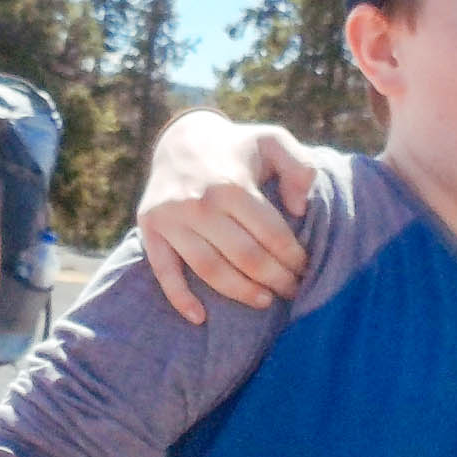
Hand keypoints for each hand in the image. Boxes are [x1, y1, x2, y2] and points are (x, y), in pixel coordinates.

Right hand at [137, 116, 317, 323]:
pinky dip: (180, 298)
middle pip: (245, 257)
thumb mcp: (273, 140)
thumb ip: (298, 165)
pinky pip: (164, 271)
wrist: (181, 139)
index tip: (305, 268)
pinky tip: (200, 317)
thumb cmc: (237, 147)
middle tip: (292, 289)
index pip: (271, 235)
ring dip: (241, 293)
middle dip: (275, 279)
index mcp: (232, 184)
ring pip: (210, 270)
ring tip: (264, 301)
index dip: (293, 257)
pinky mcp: (150, 228)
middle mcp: (199, 203)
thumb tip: (299, 209)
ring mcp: (172, 218)